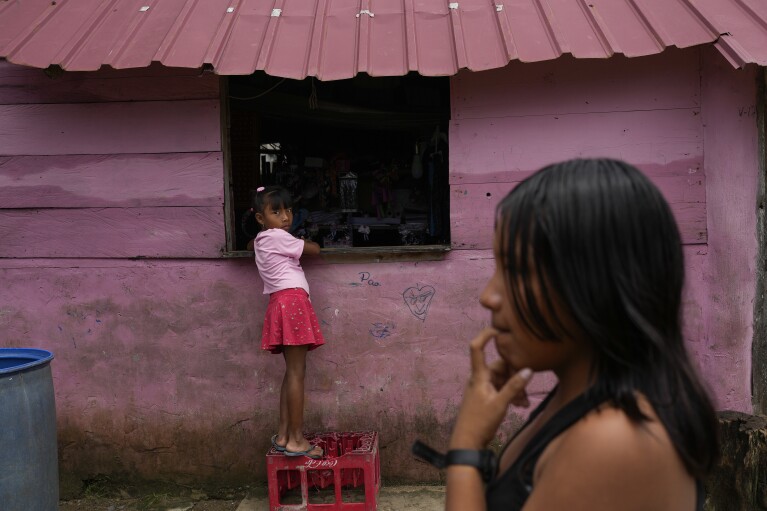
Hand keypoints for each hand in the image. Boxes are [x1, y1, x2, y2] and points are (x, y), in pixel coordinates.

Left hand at [449, 327, 532, 449]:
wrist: (467, 443)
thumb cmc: (480, 423)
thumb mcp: (500, 404)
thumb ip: (514, 387)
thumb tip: (528, 370)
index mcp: (479, 376)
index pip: (477, 348)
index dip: (485, 335)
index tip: (499, 329)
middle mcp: (480, 379)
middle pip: (500, 366)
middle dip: (515, 375)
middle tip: (525, 391)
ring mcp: (483, 388)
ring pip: (503, 380)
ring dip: (515, 388)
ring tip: (524, 402)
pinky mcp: (486, 398)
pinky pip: (501, 390)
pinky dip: (511, 395)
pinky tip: (521, 406)